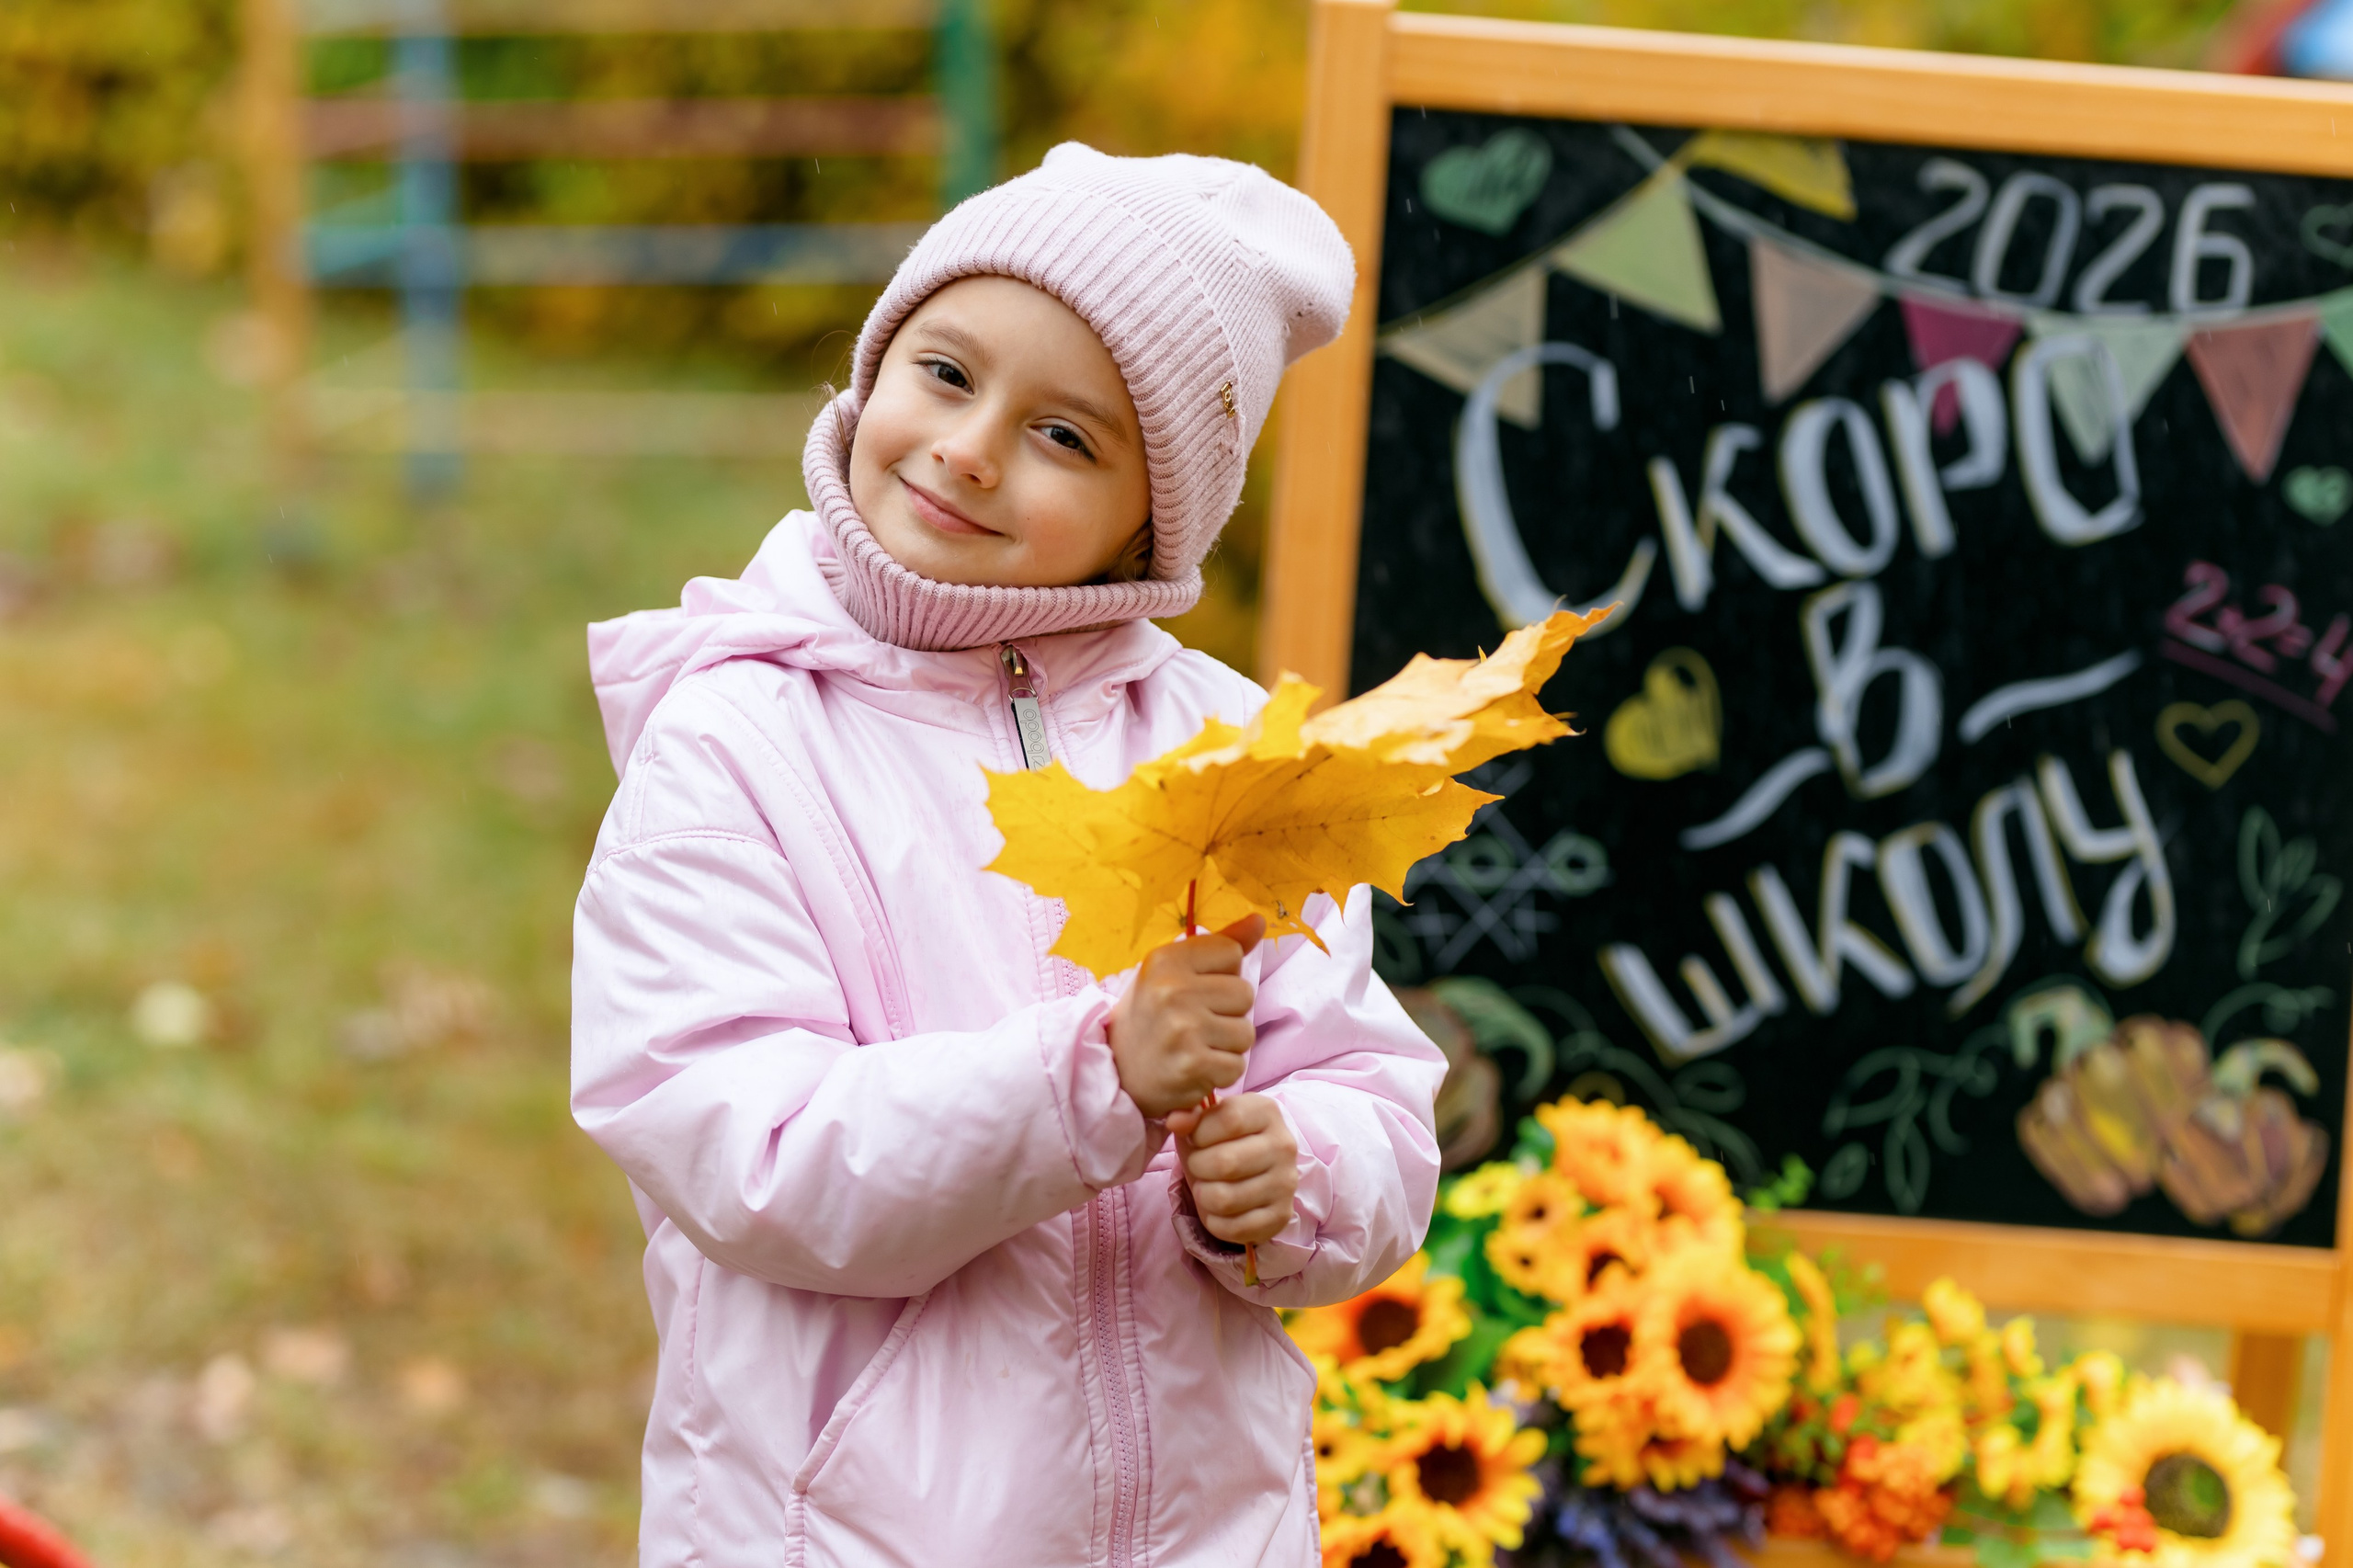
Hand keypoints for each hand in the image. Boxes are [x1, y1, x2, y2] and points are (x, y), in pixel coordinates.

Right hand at [1108, 915, 1264, 1118]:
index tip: (1195, 990)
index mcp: (1165, 960)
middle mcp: (1172, 989)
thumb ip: (1218, 945)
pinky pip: (1237, 1065)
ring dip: (1227, 1045)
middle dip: (1228, 1012)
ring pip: (1245, 1032)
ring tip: (1196, 1046)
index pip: (1232, 952)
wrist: (1116, 1074)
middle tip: (1195, 1024)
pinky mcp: (1193, 1065)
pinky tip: (1196, 1068)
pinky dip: (1221, 1072)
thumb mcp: (1172, 973)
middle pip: (1245, 993)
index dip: (1221, 975)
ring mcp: (1183, 1028)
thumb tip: (1259, 920)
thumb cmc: (1151, 1017)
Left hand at [1168, 1093, 1298, 1247]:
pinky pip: (1234, 1228)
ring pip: (1225, 1199)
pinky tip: (1218, 1210)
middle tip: (1199, 1166)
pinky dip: (1215, 1222)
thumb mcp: (1204, 1121)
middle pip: (1225, 1163)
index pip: (1229, 1120)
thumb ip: (1187, 1114)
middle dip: (1198, 1167)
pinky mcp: (1281, 1216)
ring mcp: (1286, 1183)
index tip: (1196, 1139)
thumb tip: (1175, 1121)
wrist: (1250, 1172)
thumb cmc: (1221, 1141)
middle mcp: (1284, 1145)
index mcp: (1267, 1112)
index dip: (1200, 1133)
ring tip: (1208, 1187)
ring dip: (1204, 1196)